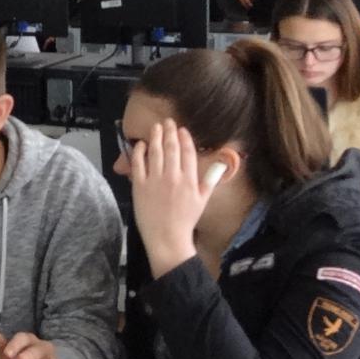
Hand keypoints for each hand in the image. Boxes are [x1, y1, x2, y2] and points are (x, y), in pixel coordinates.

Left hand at [128, 120, 207, 275]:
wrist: (167, 237)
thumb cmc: (186, 219)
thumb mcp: (202, 200)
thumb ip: (210, 180)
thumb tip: (221, 165)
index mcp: (189, 180)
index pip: (188, 153)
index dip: (185, 138)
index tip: (182, 129)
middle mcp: (172, 177)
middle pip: (171, 148)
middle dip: (170, 132)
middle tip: (168, 121)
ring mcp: (155, 180)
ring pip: (155, 152)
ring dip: (155, 137)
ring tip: (156, 127)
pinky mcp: (140, 185)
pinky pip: (138, 163)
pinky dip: (139, 152)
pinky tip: (140, 144)